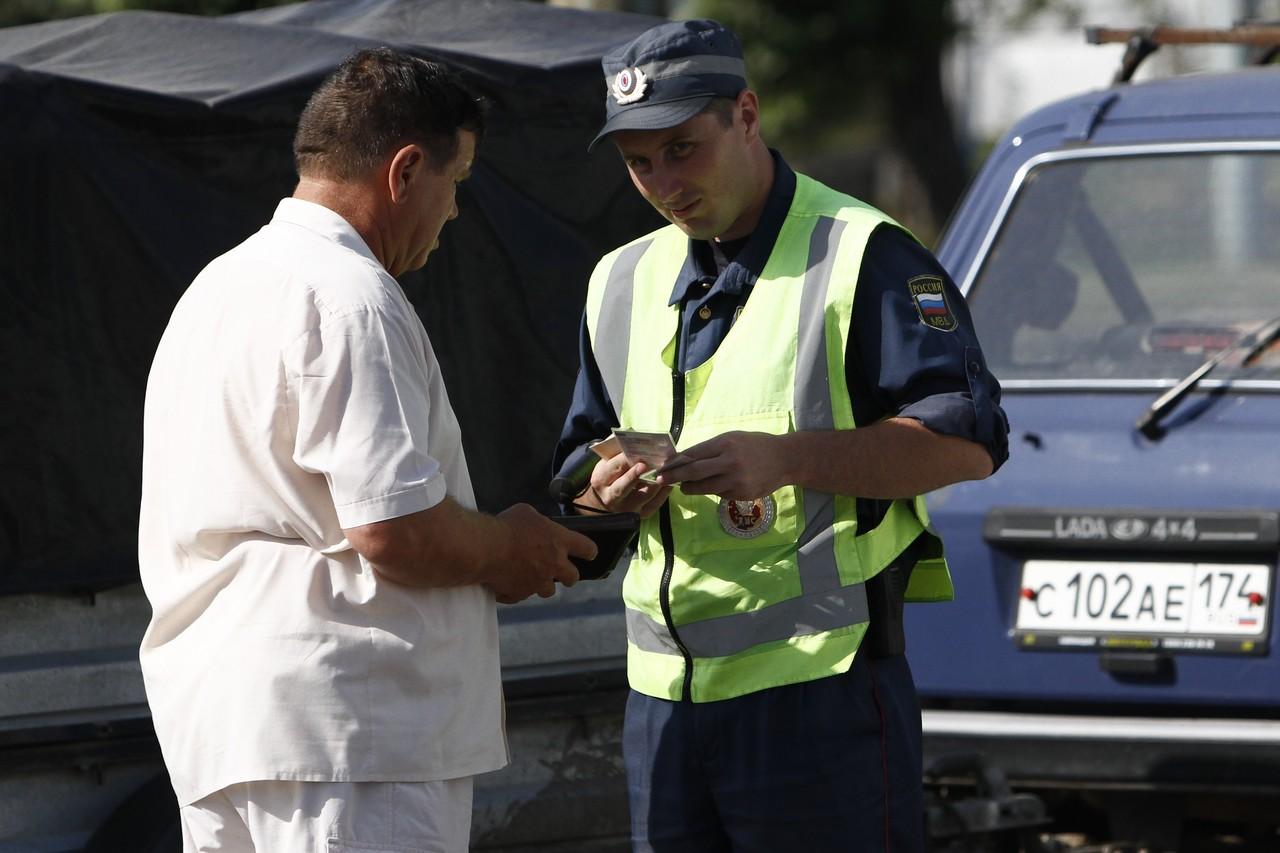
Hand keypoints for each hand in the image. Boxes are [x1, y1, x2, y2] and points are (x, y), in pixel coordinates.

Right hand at [487, 504, 592, 603]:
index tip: (588, 553)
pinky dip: (516, 590)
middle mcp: (554, 565)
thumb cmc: (506, 526)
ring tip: (531, 576)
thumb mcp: (527, 513)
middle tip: (561, 572)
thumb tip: (538, 527)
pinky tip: (507, 582)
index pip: (587, 548)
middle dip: (568, 575)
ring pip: (548, 591)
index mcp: (560, 541)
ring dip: (542, 584)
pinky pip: (521, 595)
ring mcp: (538, 582)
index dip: (589, 551)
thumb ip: (539, 523)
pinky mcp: (520, 594)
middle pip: (572, 577)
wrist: (485, 549)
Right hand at [587, 453, 671, 517]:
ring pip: (642, 497)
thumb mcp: (607, 463)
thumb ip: (617, 452)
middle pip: (622, 487)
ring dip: (654, 483)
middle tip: (644, 465)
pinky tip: (669, 483)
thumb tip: (632, 437)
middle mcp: (611, 497)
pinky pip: (654, 505)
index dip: (623, 460)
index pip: (612, 469)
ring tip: (664, 471)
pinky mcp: (640, 515)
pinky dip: (663, 493)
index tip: (635, 450)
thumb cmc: (610, 475)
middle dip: (633, 476)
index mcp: (601, 479)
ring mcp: (626, 509)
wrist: (606, 500)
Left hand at [657, 431, 786, 499]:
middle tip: (660, 480)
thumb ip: (710, 449)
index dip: (675, 462)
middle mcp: (729, 462)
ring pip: (703, 487)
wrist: (784, 460)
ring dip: (689, 488)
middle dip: (674, 477)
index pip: (693, 454)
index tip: (663, 466)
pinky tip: (712, 486)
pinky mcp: (740, 494)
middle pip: (693, 472)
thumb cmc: (755, 445)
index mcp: (725, 444)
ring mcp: (735, 480)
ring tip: (682, 486)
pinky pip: (718, 494)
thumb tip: (684, 459)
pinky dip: (712, 490)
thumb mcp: (733, 438)